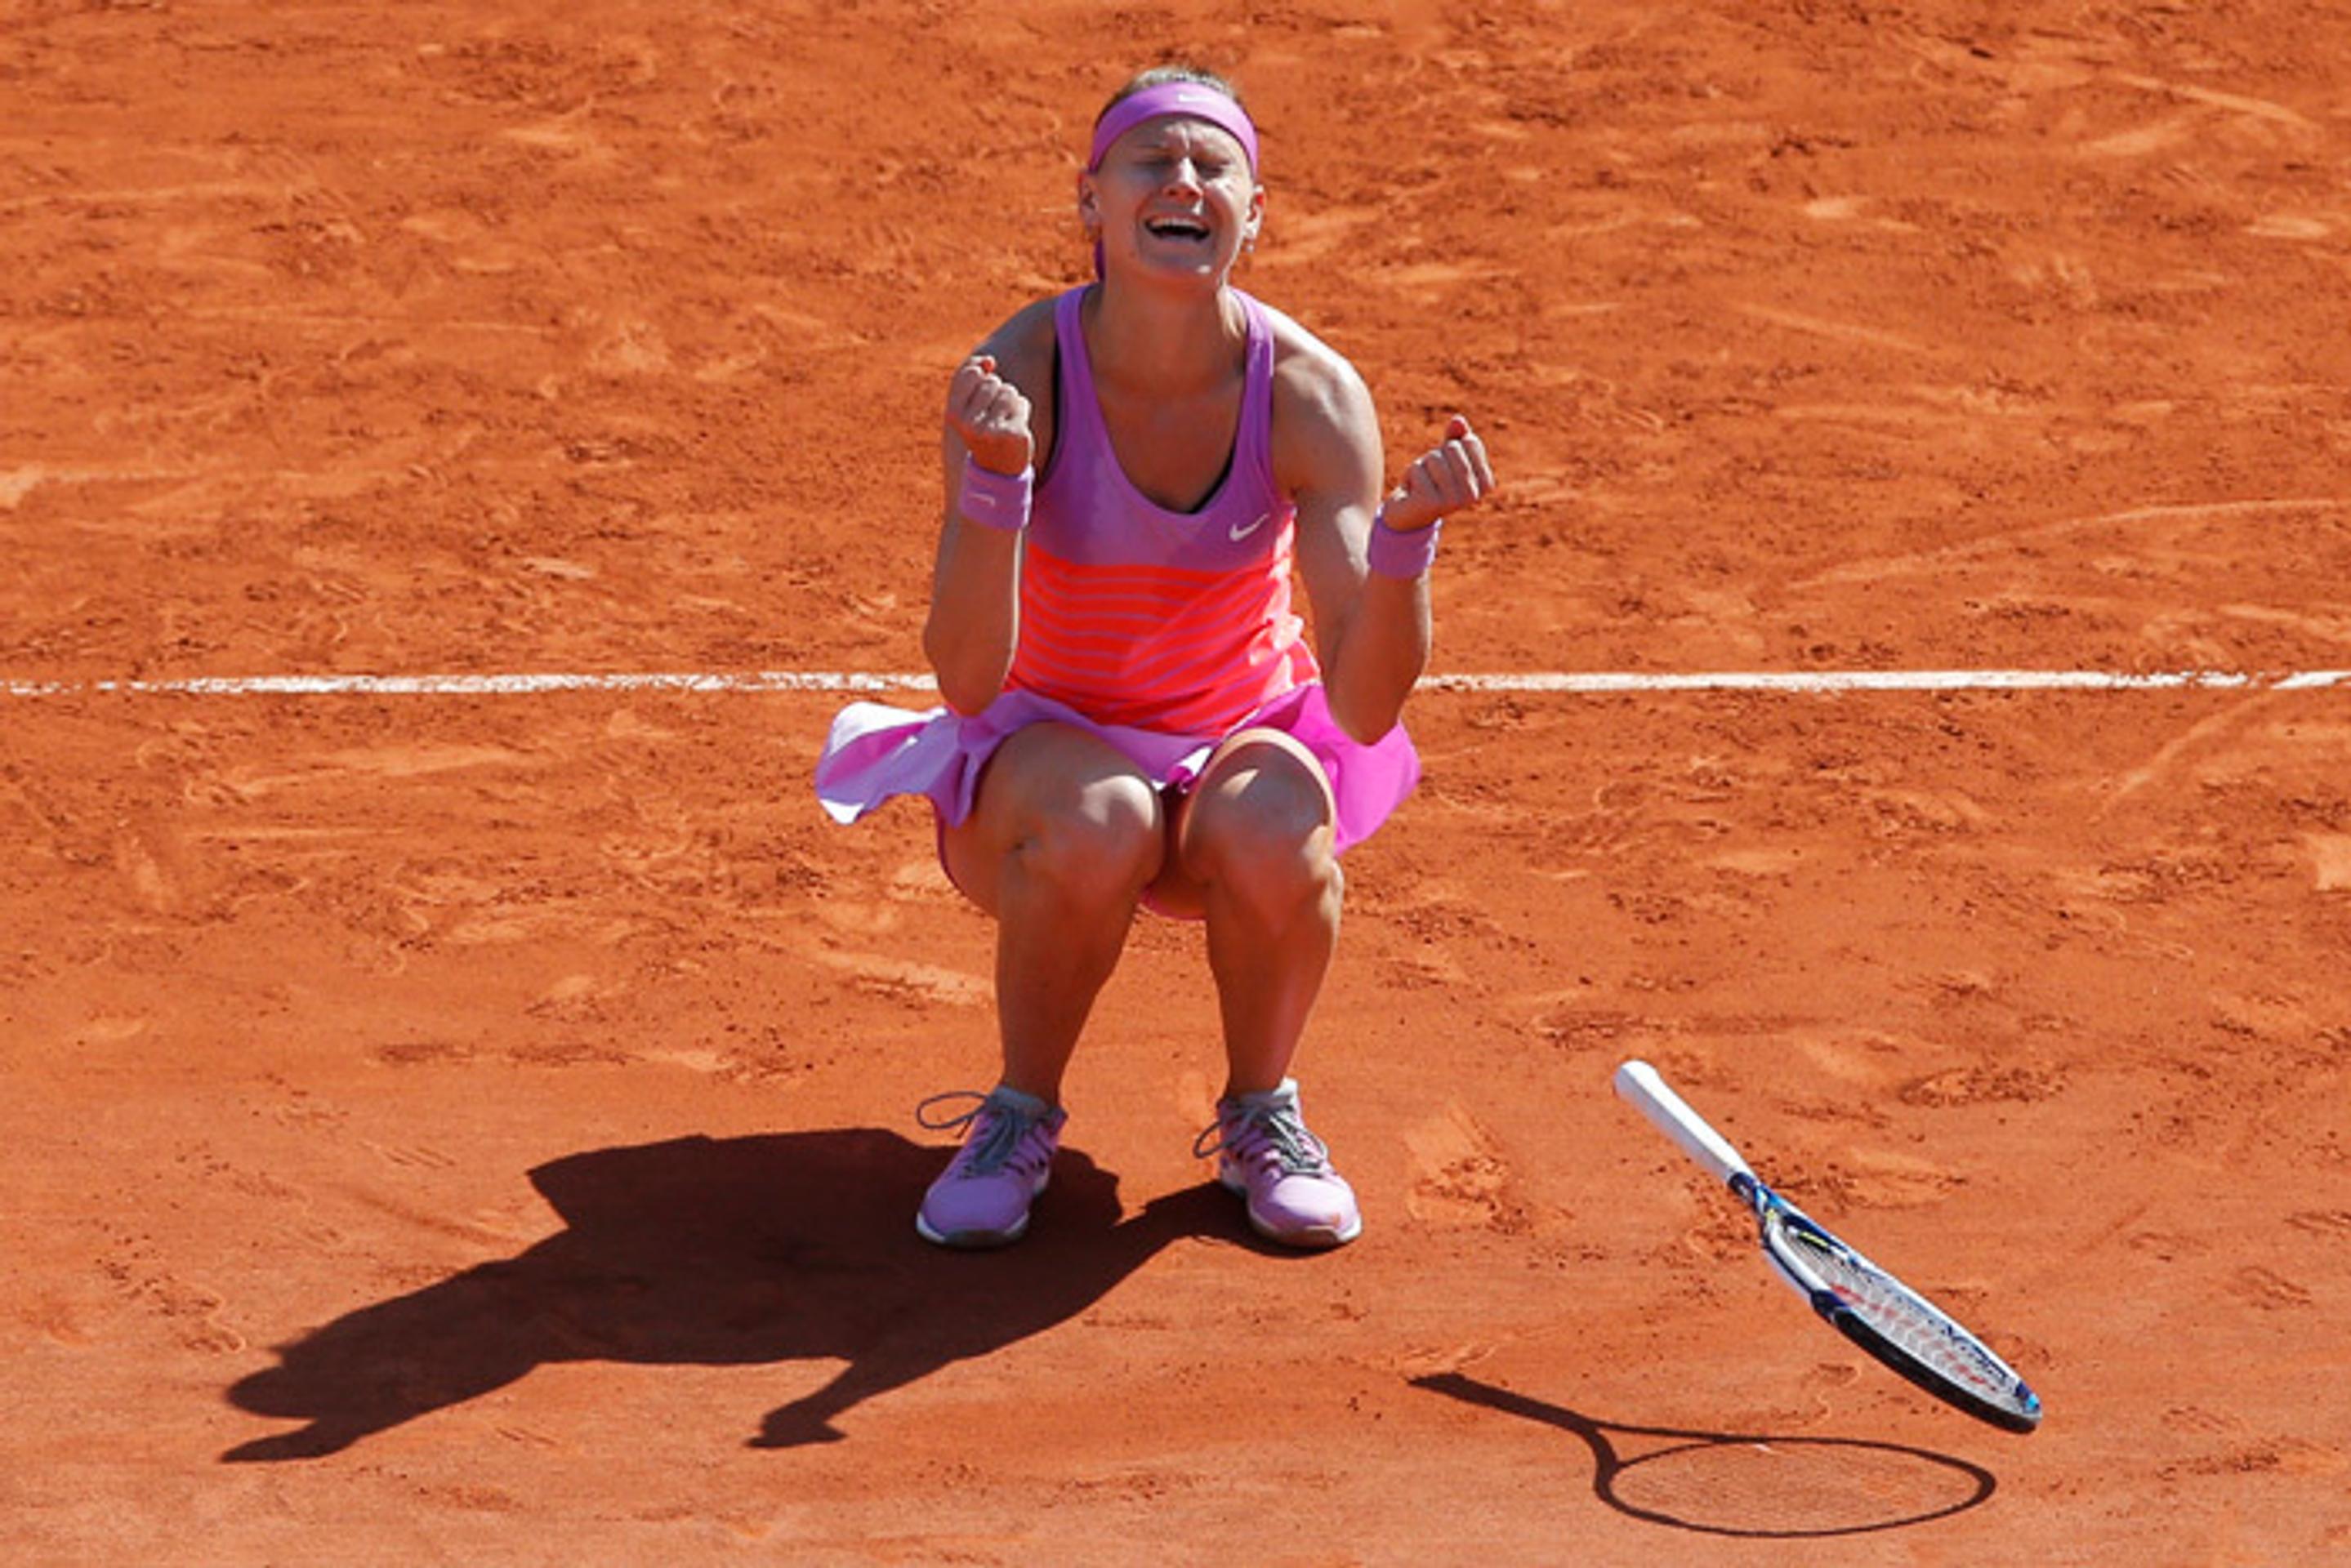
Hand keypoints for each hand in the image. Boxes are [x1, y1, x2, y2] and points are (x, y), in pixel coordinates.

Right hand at [947, 354, 1032, 475]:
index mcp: (953, 414)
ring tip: (1003, 422)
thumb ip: (970, 376)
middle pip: (992, 382)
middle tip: (992, 418)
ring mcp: (992, 429)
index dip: (980, 377)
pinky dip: (1022, 412)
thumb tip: (989, 361)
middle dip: (996, 394)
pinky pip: (1022, 403)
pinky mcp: (1014, 433)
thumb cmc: (981, 430)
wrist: (997, 470)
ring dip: (1010, 403)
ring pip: (1009, 391)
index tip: (980, 397)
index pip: (971, 373)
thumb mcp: (967, 404)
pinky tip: (1015, 428)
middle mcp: (970, 423)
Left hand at [1381, 414, 1495, 532]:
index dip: (1452, 446)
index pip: (1470, 441)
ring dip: (1421, 466)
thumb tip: (1458, 420)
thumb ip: (1455, 437)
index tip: (1447, 467)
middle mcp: (1473, 495)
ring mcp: (1453, 501)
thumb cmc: (1432, 481)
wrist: (1409, 514)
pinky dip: (1409, 475)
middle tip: (1431, 476)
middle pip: (1452, 448)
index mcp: (1485, 483)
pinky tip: (1412, 490)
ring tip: (1421, 483)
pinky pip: (1417, 470)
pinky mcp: (1430, 503)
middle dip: (1435, 456)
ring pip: (1433, 458)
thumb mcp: (1446, 456)